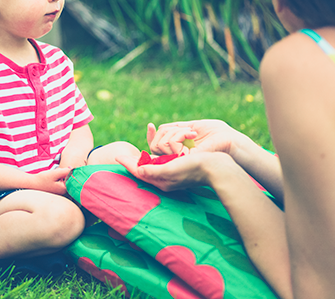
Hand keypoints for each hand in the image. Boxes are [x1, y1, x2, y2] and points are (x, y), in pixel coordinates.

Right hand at [28, 167, 71, 194]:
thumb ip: (65, 171)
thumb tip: (74, 169)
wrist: (32, 183)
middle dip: (65, 172)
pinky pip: (60, 180)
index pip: (73, 179)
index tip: (72, 166)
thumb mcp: (55, 173)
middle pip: (69, 178)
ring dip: (61, 173)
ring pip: (64, 178)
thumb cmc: (42, 179)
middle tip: (59, 171)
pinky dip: (58, 176)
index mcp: (64, 189)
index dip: (73, 172)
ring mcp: (59, 190)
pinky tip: (52, 176)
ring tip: (54, 173)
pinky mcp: (56, 188)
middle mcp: (63, 191)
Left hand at [115, 151, 233, 191]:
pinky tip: (154, 153)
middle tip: (122, 155)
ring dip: (143, 160)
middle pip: (144, 170)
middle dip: (133, 163)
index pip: (140, 172)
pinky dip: (155, 157)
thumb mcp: (172, 168)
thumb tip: (138, 170)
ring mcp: (173, 174)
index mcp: (162, 180)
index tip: (117, 156)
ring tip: (135, 154)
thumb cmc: (194, 168)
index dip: (128, 163)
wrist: (216, 168)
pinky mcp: (180, 169)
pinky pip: (162, 163)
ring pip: (152, 167)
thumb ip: (154, 170)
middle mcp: (166, 179)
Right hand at [147, 119, 252, 156]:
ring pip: (160, 143)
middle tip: (189, 132)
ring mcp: (177, 161)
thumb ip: (175, 129)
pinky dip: (180, 135)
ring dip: (177, 133)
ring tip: (193, 135)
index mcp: (178, 149)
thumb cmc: (217, 134)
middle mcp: (175, 157)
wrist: (230, 142)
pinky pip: (170, 144)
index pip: (156, 144)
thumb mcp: (192, 127)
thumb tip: (155, 128)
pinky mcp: (182, 161)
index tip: (150, 126)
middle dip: (169, 132)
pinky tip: (193, 135)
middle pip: (155, 142)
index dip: (150, 136)